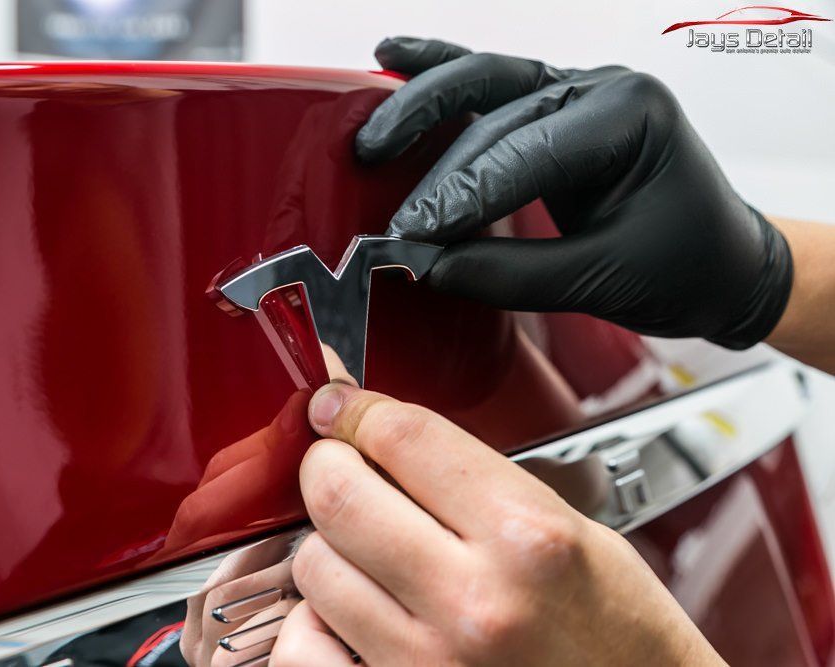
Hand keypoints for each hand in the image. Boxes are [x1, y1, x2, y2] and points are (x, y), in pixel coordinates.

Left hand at [271, 383, 724, 665]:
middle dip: (326, 464)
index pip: (404, 437)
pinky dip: (315, 620)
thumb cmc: (623, 641)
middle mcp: (473, 602)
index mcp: (528, 539)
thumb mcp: (581, 535)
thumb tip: (382, 433)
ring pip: (314, 564)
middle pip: (337, 493)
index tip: (341, 407)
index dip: (357, 409)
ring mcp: (427, 664)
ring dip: (328, 544)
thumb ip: (480, 480)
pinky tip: (350, 611)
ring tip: (363, 549)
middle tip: (338, 463)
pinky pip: (305, 645)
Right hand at [357, 37, 792, 349]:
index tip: (411, 240)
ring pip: (483, 79)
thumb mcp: (602, 280)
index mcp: (630, 115)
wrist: (723, 263)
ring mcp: (576, 89)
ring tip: (372, 137)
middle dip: (438, 171)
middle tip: (394, 218)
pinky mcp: (554, 107)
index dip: (459, 199)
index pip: (524, 152)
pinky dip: (440, 73)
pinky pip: (489, 84)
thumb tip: (429, 266)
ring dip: (421, 104)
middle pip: (494, 111)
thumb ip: (510, 274)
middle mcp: (601, 88)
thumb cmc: (686, 266)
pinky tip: (396, 58)